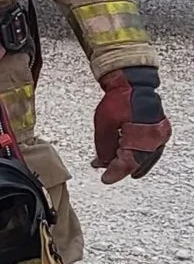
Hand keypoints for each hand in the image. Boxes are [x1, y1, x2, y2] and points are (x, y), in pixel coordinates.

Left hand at [93, 66, 170, 183]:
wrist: (133, 83)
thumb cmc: (119, 99)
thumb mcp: (104, 123)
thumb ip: (103, 145)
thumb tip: (103, 162)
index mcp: (143, 137)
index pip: (128, 163)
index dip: (115, 173)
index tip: (105, 179)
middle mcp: (156, 139)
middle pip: (136, 162)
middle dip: (120, 167)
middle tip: (106, 172)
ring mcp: (159, 136)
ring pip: (143, 157)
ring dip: (128, 162)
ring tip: (113, 165)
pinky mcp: (159, 132)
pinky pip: (148, 149)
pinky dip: (136, 154)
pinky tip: (126, 156)